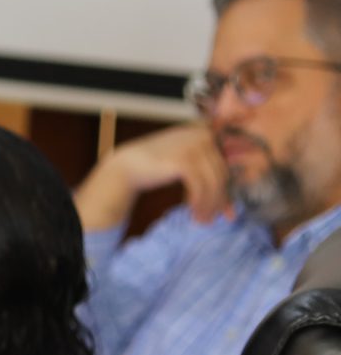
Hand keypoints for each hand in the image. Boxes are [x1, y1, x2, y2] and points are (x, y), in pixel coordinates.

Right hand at [77, 122, 232, 231]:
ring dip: (209, 205)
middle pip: (221, 175)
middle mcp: (202, 136)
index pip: (223, 166)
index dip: (227, 191)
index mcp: (204, 134)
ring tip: (202, 220)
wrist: (126, 166)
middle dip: (219, 201)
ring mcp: (193, 147)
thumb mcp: (184, 162)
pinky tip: (192, 212)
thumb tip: (229, 195)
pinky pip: (200, 187)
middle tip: (213, 219)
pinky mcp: (184, 161)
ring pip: (213, 183)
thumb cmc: (154, 167)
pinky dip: (199, 203)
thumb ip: (205, 170)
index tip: (227, 211)